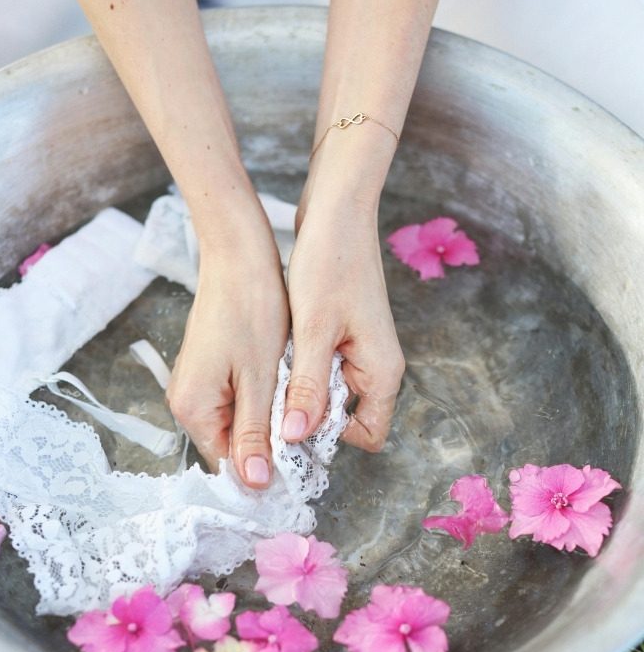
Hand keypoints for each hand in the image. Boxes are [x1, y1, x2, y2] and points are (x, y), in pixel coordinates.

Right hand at [166, 208, 289, 488]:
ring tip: (298, 409)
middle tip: (307, 435)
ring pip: (239, 424)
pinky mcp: (210, 371)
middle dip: (269, 446)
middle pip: (232, 446)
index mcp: (193, 409)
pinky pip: (237, 402)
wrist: (239, 256)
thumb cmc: (250, 310)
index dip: (266, 472)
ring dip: (269, 423)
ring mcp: (197, 386)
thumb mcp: (259, 379)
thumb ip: (256, 433)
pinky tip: (284, 389)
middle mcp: (186, 402)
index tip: (301, 471)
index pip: (229, 465)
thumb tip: (254, 482)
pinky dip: (262, 402)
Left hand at [282, 198, 404, 450]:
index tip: (290, 428)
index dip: (329, 439)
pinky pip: (322, 370)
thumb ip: (307, 386)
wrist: (338, 212)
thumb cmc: (331, 263)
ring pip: (328, 394)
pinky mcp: (344, 337)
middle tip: (270, 406)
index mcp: (382, 372)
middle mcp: (377, 367)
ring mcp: (362, 352)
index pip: (367, 435)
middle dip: (309, 417)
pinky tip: (276, 353)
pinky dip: (299, 370)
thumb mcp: (313, 330)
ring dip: (299, 392)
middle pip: (345, 418)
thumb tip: (295, 435)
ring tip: (269, 375)